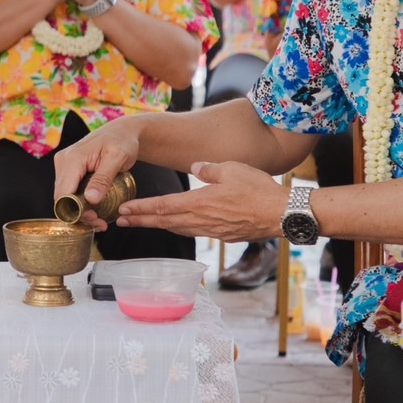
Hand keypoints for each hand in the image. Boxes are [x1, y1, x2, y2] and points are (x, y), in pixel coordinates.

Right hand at [52, 119, 140, 232]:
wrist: (121, 132)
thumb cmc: (122, 141)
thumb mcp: (117, 159)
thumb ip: (103, 179)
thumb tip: (90, 199)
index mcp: (73, 158)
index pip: (63, 193)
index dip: (76, 211)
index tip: (95, 219)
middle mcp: (63, 161)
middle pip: (62, 198)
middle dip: (79, 214)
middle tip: (100, 223)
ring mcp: (64, 165)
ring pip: (64, 197)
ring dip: (80, 211)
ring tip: (100, 220)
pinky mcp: (68, 170)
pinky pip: (69, 191)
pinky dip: (80, 203)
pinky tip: (95, 210)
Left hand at [115, 160, 287, 241]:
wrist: (281, 214)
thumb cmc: (258, 189)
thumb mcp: (231, 168)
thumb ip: (208, 169)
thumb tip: (195, 167)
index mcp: (199, 203)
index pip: (163, 206)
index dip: (141, 209)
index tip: (124, 210)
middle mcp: (201, 220)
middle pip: (164, 221)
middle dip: (141, 220)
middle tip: (121, 220)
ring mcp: (212, 230)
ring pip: (178, 228)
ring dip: (157, 225)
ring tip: (141, 223)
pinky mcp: (223, 235)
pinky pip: (194, 231)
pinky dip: (178, 228)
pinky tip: (175, 225)